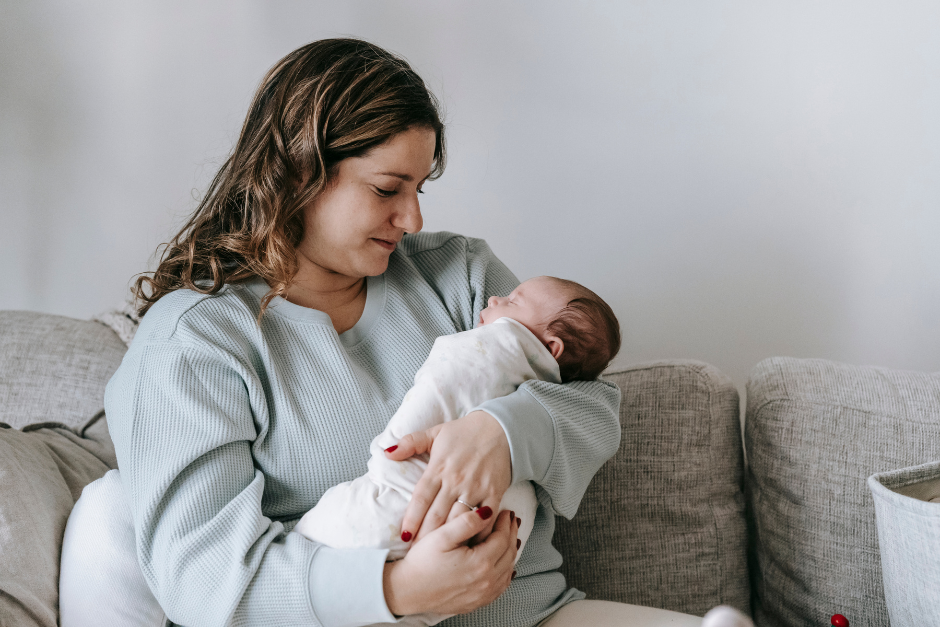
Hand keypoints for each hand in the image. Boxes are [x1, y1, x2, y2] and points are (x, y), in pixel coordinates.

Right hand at [383, 508, 519, 615]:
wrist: (407, 591)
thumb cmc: (422, 562)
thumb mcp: (441, 536)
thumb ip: (466, 522)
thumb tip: (488, 512)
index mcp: (480, 563)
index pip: (503, 538)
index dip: (506, 523)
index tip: (506, 511)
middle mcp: (486, 581)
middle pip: (509, 553)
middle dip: (512, 534)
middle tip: (512, 520)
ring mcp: (483, 594)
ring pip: (507, 570)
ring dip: (511, 551)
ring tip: (511, 537)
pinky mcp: (477, 602)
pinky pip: (500, 587)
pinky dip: (506, 572)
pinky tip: (505, 565)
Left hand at [385, 410, 511, 542]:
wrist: (502, 428)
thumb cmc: (465, 432)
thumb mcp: (435, 432)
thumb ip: (410, 442)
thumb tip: (387, 452)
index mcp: (438, 467)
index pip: (420, 498)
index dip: (411, 519)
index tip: (404, 537)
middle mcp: (455, 480)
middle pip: (437, 515)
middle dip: (426, 537)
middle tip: (417, 555)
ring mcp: (475, 488)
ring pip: (458, 520)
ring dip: (449, 539)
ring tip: (440, 556)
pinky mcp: (494, 493)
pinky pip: (485, 519)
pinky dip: (477, 534)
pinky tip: (470, 547)